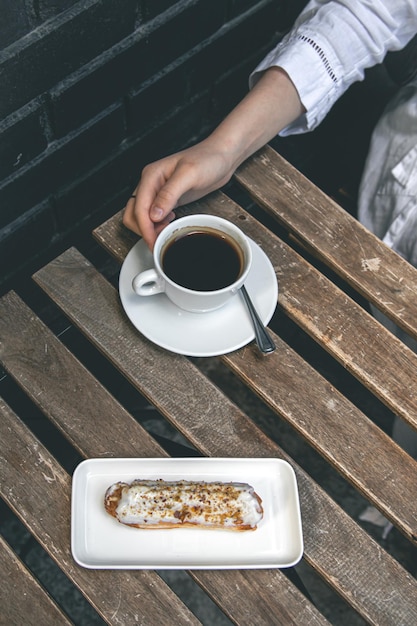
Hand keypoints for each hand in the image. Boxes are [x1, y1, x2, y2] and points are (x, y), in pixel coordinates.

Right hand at [123, 68, 303, 248]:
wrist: (222, 156)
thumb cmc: (208, 159)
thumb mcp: (189, 175)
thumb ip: (169, 194)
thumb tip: (154, 214)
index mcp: (151, 176)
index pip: (139, 208)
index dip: (144, 228)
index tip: (154, 242)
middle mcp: (151, 183)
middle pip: (133, 214)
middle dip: (144, 230)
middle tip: (160, 241)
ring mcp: (158, 191)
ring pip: (141, 216)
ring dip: (149, 229)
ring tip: (166, 234)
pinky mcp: (167, 199)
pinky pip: (154, 216)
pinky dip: (157, 225)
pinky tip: (170, 225)